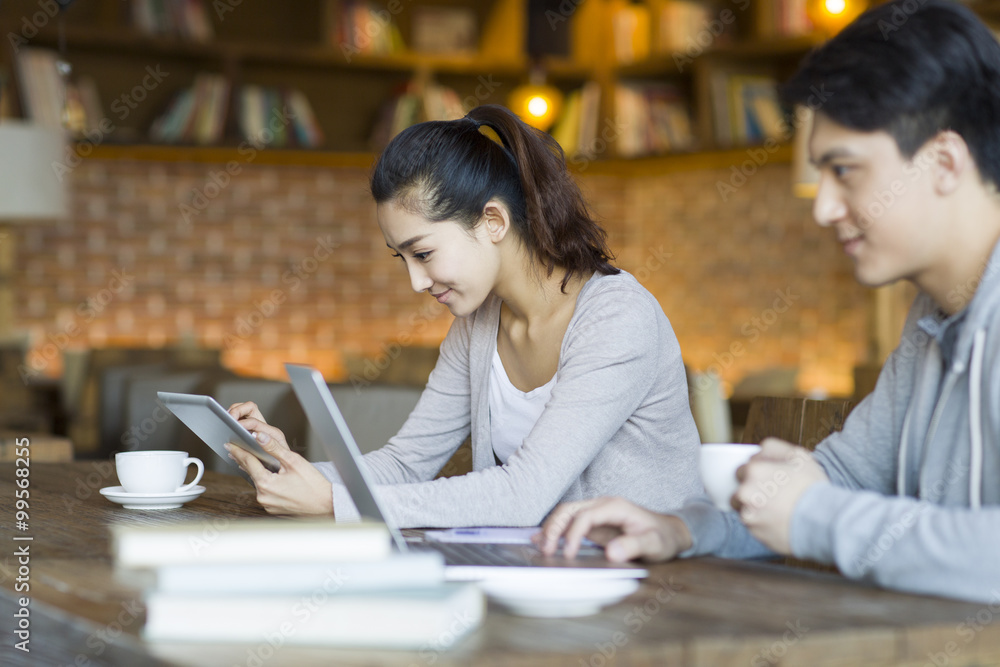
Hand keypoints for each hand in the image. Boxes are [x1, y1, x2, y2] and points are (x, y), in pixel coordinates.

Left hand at [226, 402, 333, 515]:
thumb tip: (260, 437)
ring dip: (256, 472)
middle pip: (251, 473)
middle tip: (236, 449)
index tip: (231, 443)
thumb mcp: (294, 461)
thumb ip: (274, 448)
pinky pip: (264, 492)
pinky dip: (265, 483)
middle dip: (245, 460)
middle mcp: (263, 497)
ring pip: (257, 483)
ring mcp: (267, 505)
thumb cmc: (314, 485)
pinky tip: (269, 477)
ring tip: (253, 461)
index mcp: (266, 484)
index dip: (239, 450)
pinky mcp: (273, 509)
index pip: (248, 462)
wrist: (326, 505)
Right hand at [534, 497, 691, 561]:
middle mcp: (602, 506)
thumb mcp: (654, 543)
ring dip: (551, 528)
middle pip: (569, 510)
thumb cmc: (662, 537)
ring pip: (565, 514)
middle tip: (546, 550)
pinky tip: (541, 540)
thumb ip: (634, 546)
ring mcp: (596, 513)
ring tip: (540, 547)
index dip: (573, 534)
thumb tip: (611, 552)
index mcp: (614, 507)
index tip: (569, 554)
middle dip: (554, 528)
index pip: (585, 516)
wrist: (669, 532)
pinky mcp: (593, 523)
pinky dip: (555, 530)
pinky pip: (569, 523)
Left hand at [732, 437, 828, 553]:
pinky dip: (761, 524)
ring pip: (743, 508)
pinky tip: (778, 521)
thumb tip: (758, 452)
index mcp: (753, 470)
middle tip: (773, 495)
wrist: (822, 521)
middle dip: (752, 491)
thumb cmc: (812, 487)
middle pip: (740, 489)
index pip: (743, 469)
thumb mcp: (797, 455)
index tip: (770, 480)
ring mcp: (748, 513)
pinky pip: (752, 525)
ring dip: (753, 508)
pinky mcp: (753, 531)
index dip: (757, 474)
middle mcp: (745, 491)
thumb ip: (772, 448)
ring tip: (775, 510)